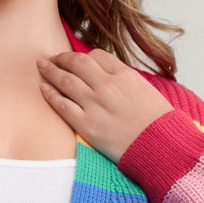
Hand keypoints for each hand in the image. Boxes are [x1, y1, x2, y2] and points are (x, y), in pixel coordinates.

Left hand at [36, 46, 169, 163]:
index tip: (76, 59)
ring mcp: (96, 105)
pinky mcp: (87, 125)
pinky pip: (62, 106)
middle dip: (62, 58)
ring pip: (66, 81)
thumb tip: (110, 77)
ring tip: (42, 67)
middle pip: (78, 63)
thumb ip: (125, 81)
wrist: (161, 146)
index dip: (83, 56)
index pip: (97, 55)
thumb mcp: (146, 90)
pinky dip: (51, 95)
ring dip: (51, 71)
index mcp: (125, 74)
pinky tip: (43, 89)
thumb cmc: (158, 123)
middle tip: (51, 58)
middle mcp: (108, 85)